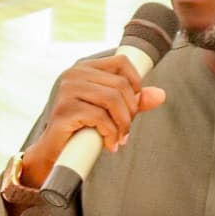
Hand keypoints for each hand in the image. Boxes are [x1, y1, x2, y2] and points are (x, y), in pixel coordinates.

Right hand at [11, 53, 166, 193]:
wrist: (54, 152)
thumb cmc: (82, 128)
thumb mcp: (111, 112)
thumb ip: (134, 101)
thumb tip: (160, 95)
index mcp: (84, 68)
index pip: (121, 62)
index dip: (136, 82)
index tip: (134, 105)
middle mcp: (73, 74)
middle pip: (120, 85)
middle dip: (130, 111)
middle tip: (126, 131)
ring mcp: (67, 91)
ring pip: (113, 100)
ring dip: (123, 124)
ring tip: (120, 138)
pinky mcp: (65, 110)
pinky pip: (100, 118)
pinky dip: (111, 134)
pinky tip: (109, 144)